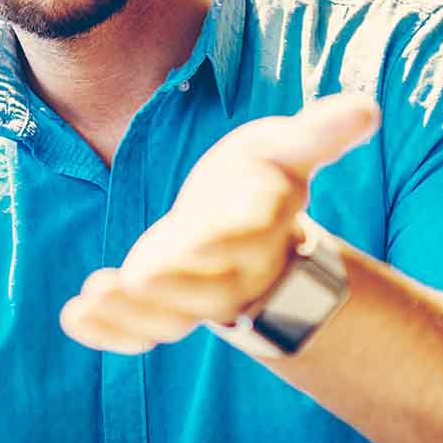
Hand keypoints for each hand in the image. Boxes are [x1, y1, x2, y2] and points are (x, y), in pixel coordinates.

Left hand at [60, 95, 379, 354]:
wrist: (247, 219)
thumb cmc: (262, 177)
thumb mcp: (287, 147)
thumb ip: (319, 133)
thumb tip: (367, 109)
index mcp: (260, 225)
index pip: (245, 237)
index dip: (221, 241)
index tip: (192, 238)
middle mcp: (233, 269)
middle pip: (206, 291)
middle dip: (166, 290)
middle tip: (122, 281)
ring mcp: (197, 294)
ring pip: (170, 319)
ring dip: (129, 316)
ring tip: (88, 300)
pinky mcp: (167, 305)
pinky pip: (142, 331)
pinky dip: (111, 333)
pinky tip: (74, 320)